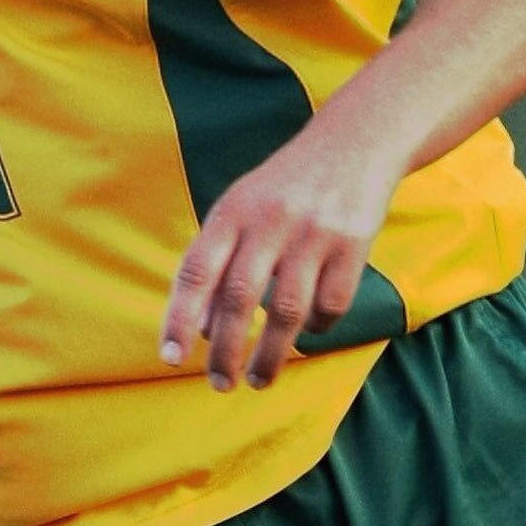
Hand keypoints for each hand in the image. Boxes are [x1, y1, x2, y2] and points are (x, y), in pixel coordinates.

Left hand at [160, 117, 403, 390]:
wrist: (354, 141)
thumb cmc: (283, 189)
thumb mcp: (240, 210)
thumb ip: (216, 262)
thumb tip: (199, 330)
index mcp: (232, 211)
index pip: (196, 271)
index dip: (178, 317)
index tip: (170, 358)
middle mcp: (270, 221)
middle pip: (238, 298)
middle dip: (225, 350)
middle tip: (220, 384)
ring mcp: (313, 233)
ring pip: (286, 310)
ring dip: (270, 355)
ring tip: (258, 380)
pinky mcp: (353, 243)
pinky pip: (331, 303)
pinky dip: (317, 327)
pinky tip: (308, 332)